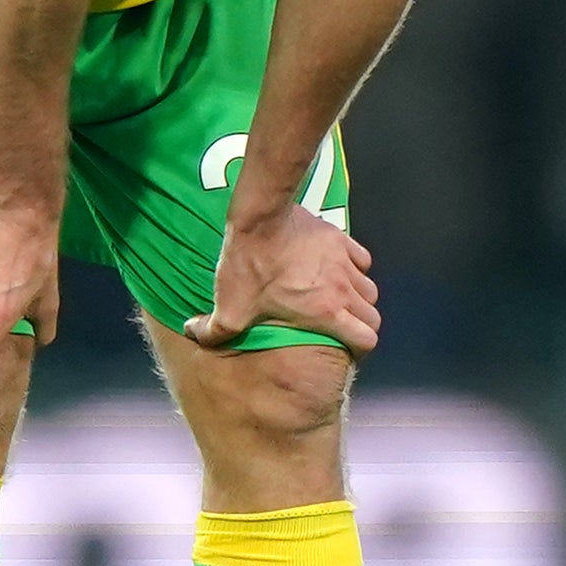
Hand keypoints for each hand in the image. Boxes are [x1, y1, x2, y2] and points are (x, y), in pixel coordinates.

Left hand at [183, 201, 380, 352]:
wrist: (260, 217)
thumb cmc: (248, 266)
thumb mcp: (229, 307)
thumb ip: (213, 331)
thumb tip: (193, 335)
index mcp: (326, 312)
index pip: (367, 339)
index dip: (360, 348)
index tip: (345, 348)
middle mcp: (344, 289)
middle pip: (372, 316)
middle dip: (360, 325)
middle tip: (340, 327)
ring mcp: (345, 262)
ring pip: (369, 289)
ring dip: (358, 298)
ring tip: (338, 300)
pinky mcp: (340, 239)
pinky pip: (362, 260)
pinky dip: (355, 268)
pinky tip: (336, 269)